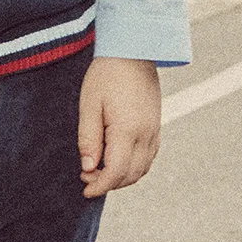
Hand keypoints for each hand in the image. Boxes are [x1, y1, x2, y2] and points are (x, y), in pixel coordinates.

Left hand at [77, 56, 160, 199]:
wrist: (134, 51)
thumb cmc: (106, 75)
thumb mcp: (89, 105)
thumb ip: (88, 139)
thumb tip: (88, 168)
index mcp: (127, 130)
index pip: (115, 172)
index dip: (99, 186)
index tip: (85, 190)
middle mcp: (146, 134)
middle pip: (130, 175)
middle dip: (108, 183)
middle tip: (87, 176)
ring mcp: (154, 131)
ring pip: (142, 169)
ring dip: (122, 177)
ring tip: (100, 169)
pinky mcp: (157, 126)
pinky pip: (149, 157)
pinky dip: (134, 167)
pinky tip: (117, 159)